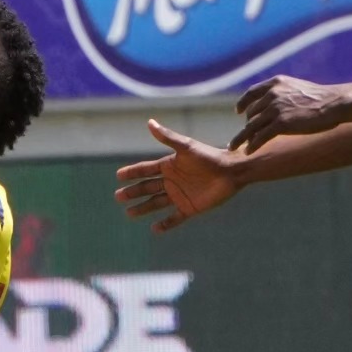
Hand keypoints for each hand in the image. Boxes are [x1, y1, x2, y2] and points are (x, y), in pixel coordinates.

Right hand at [114, 120, 243, 232]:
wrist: (233, 172)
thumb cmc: (210, 157)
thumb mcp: (186, 147)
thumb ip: (167, 137)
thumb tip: (149, 122)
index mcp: (169, 166)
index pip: (145, 170)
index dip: (132, 172)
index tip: (118, 175)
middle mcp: (172, 181)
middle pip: (147, 188)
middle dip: (132, 192)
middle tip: (118, 197)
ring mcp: (180, 195)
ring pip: (156, 203)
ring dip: (142, 208)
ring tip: (129, 214)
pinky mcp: (190, 207)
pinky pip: (175, 218)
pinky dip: (165, 224)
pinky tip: (155, 229)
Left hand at [230, 76, 351, 152]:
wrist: (334, 103)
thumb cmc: (320, 98)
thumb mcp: (296, 88)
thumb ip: (281, 94)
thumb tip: (269, 107)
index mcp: (276, 84)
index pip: (252, 92)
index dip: (243, 103)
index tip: (238, 111)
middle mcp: (272, 95)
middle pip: (251, 113)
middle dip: (247, 125)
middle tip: (244, 136)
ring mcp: (275, 109)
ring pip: (250, 127)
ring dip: (241, 139)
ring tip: (233, 147)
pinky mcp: (280, 123)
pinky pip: (260, 137)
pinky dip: (252, 145)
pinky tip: (248, 152)